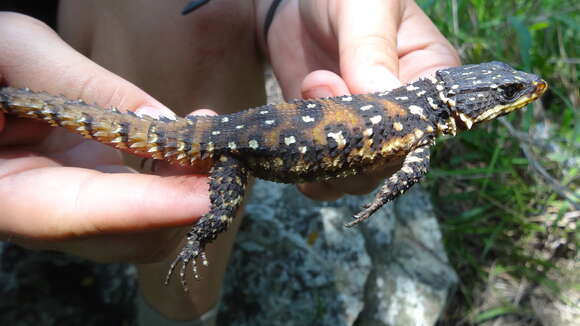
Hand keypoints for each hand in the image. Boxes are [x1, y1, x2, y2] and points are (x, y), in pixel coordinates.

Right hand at [0, 13, 208, 263]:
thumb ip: (81, 83)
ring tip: (211, 140)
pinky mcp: (89, 185)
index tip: (201, 197)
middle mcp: (37, 210)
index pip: (76, 215)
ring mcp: (67, 202)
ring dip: (186, 192)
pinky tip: (193, 143)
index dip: (145, 210)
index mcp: (2, 190)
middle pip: (121, 238)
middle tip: (220, 153)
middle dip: (180, 204)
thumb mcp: (12, 51)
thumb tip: (160, 122)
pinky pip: (141, 201)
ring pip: (141, 229)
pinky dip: (175, 179)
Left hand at [261, 0, 459, 199]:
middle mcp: (403, 115)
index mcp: (429, 78)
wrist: (296, 2)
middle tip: (320, 84)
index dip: (393, 130)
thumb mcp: (364, 7)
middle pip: (390, 162)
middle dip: (352, 141)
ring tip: (307, 93)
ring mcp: (364, 133)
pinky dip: (307, 173)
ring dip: (326, 157)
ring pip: (357, 179)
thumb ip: (372, 49)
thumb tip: (384, 101)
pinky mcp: (330, 140)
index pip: (426, 125)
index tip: (357, 106)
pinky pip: (325, 179)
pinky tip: (295, 136)